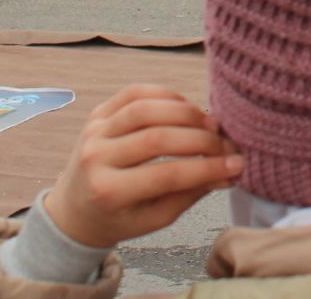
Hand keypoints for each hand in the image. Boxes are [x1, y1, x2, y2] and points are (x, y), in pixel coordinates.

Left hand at [45, 85, 241, 249]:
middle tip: (226, 144)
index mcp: (108, 192)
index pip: (166, 175)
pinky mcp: (97, 113)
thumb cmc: (119, 217)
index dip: (206, 167)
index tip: (236, 164)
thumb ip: (191, 193)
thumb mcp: (155, 218)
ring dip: (185, 112)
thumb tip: (229, 173)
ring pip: (145, 109)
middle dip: (201, 139)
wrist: (74, 209)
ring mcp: (93, 131)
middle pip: (157, 138)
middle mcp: (96, 158)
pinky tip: (186, 106)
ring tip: (210, 124)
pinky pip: (134, 93)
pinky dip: (165, 94)